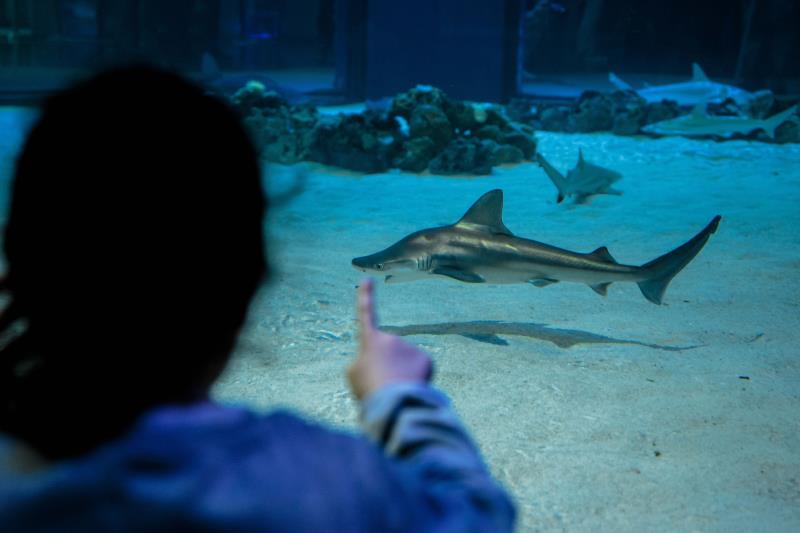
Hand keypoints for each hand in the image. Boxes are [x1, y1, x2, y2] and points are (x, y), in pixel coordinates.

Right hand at [347, 278, 432, 399]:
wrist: (393, 402)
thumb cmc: (369, 389)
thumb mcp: (354, 374)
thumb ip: (365, 362)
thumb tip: (382, 362)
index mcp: (370, 340)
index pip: (366, 313)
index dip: (366, 296)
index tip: (368, 279)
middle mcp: (391, 338)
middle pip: (390, 354)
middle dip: (389, 368)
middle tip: (383, 386)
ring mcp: (409, 347)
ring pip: (406, 364)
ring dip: (402, 376)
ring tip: (395, 389)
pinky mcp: (426, 358)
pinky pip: (420, 370)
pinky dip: (416, 380)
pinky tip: (410, 388)